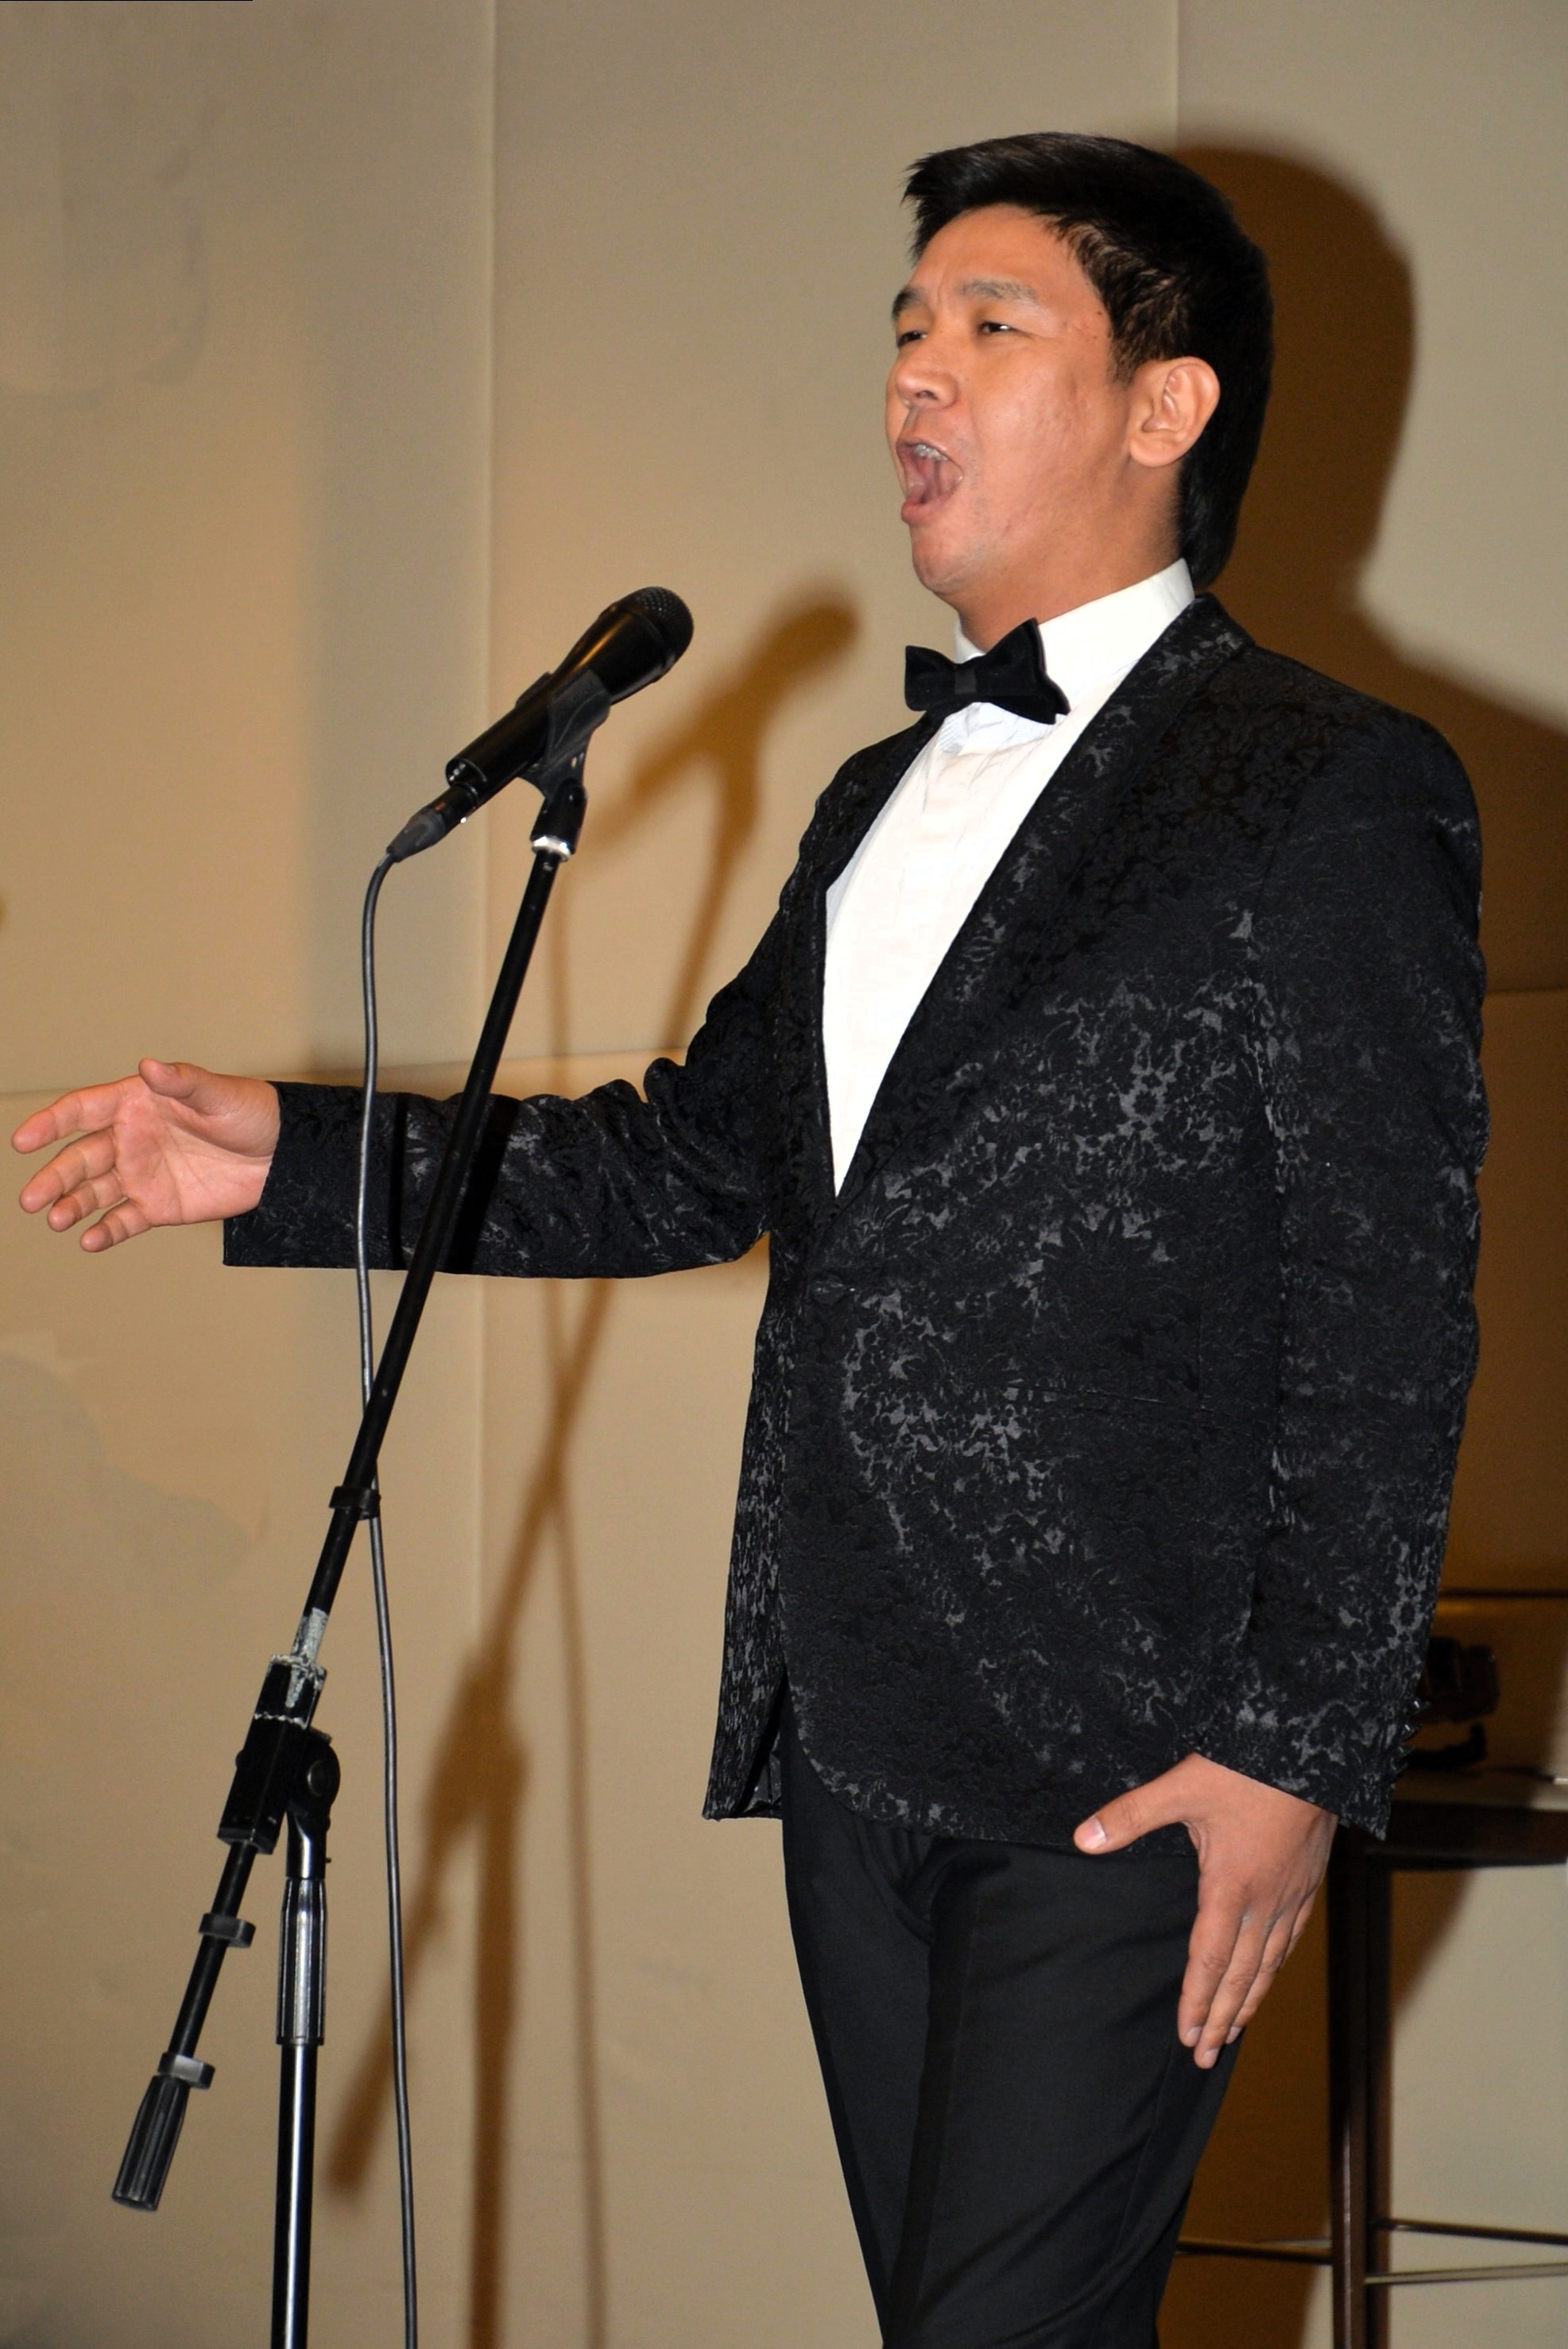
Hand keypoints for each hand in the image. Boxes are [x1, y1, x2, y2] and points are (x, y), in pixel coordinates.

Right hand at [12, 1059, 279, 1250]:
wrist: (282, 1154)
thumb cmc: (250, 1111)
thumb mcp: (219, 1093)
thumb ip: (182, 1082)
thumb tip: (149, 1066)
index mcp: (135, 1104)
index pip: (81, 1111)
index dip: (51, 1124)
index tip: (24, 1140)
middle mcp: (130, 1139)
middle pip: (80, 1159)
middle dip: (53, 1177)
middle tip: (30, 1199)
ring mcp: (141, 1174)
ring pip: (94, 1192)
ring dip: (72, 1205)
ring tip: (56, 1220)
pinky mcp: (158, 1206)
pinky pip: (124, 1220)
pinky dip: (105, 1231)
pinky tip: (88, 1241)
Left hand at [1074, 1752, 1334, 2067]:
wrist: (1310, 1748)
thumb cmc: (1244, 1769)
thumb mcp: (1180, 1787)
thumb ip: (1129, 1815)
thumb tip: (1082, 1839)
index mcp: (1230, 1886)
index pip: (1209, 1960)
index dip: (1196, 2001)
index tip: (1186, 2036)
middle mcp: (1265, 1901)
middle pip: (1241, 1975)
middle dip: (1221, 2019)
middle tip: (1206, 2057)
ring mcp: (1291, 1894)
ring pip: (1270, 1962)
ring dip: (1249, 2000)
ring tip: (1233, 2031)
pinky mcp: (1308, 1881)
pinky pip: (1291, 1938)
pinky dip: (1276, 1966)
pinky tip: (1269, 1975)